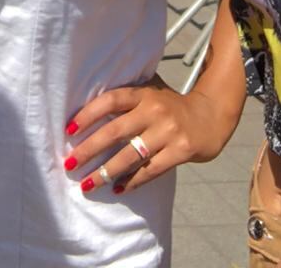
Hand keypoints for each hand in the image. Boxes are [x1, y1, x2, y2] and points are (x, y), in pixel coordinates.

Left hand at [64, 74, 237, 194]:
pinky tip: (117, 188)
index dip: (88, 114)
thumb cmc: (172, 106)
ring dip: (106, 171)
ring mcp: (168, 132)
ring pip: (130, 155)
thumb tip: (88, 106)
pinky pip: (151, 170)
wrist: (211, 116)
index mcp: (144, 94)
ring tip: (87, 184)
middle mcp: (154, 111)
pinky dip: (132, 181)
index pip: (111, 100)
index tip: (69, 130)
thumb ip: (129, 98)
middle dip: (89, 148)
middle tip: (70, 162)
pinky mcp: (180, 151)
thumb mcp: (152, 93)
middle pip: (115, 131)